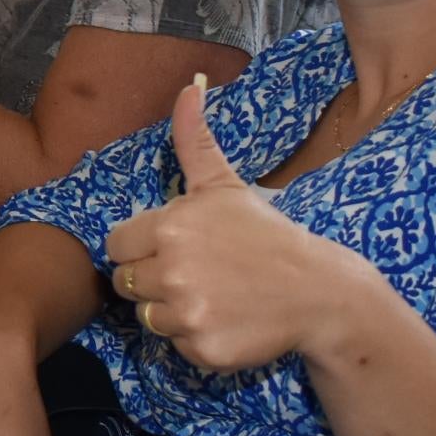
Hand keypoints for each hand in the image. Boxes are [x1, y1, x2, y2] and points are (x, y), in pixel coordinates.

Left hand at [104, 80, 351, 375]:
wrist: (318, 292)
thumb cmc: (265, 234)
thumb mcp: (225, 184)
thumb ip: (194, 140)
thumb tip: (189, 86)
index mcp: (169, 227)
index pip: (117, 245)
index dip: (142, 246)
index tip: (175, 246)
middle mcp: (171, 270)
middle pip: (127, 282)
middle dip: (154, 277)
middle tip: (199, 271)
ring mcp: (187, 312)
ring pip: (148, 315)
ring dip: (172, 309)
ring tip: (214, 294)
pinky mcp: (202, 349)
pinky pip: (175, 345)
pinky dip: (196, 337)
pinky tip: (226, 319)